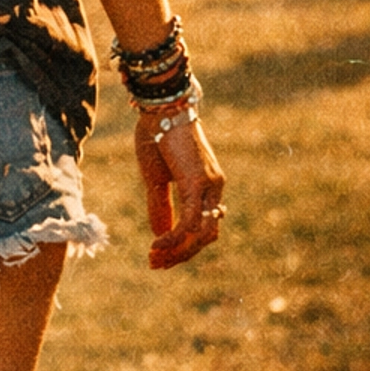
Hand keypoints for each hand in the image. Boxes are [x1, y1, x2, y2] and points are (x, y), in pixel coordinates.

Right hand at [134, 110, 225, 268]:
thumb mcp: (155, 178)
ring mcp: (209, 185)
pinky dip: (175, 238)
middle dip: (181, 254)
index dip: (183, 245)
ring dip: (180, 251)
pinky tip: (157, 244)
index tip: (157, 255)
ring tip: (156, 257)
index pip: (203, 227)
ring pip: (203, 234)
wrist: (160, 106)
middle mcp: (214, 188)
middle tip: (156, 264)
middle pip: (206, 235)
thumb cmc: (156, 135)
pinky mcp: (198, 183)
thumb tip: (160, 234)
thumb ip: (160, 206)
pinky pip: (191, 222)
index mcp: (206, 186)